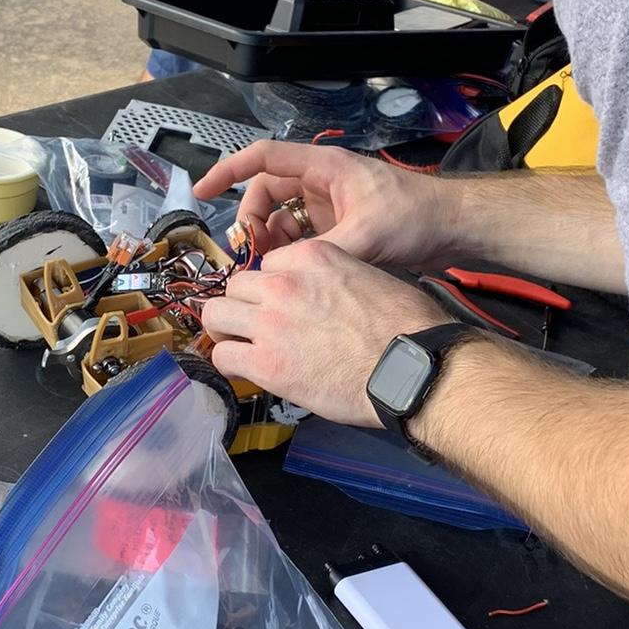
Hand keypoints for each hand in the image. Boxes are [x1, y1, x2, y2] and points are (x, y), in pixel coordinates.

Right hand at [193, 141, 461, 267]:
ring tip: (272, 266)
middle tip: (251, 250)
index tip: (203, 190)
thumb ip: (322, 254)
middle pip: (266, 194)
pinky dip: (290, 253)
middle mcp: (322, 183)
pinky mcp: (340, 229)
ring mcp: (330, 207)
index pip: (263, 158)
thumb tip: (285, 275)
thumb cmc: (418, 216)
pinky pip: (300, 238)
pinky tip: (293, 273)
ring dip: (270, 241)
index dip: (228, 171)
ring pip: (282, 220)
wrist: (454, 230)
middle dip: (252, 220)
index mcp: (324, 167)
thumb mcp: (367, 235)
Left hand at [201, 241, 452, 426]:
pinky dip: (229, 364)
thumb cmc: (406, 327)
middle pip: (237, 285)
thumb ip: (332, 280)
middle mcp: (284, 283)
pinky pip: (223, 357)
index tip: (278, 304)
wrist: (411, 368)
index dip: (271, 286)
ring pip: (217, 315)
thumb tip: (323, 299)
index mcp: (312, 257)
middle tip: (254, 326)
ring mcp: (270, 323)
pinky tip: (245, 371)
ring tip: (240, 346)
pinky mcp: (266, 364)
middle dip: (243, 305)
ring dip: (226, 330)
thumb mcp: (368, 278)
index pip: (269, 263)